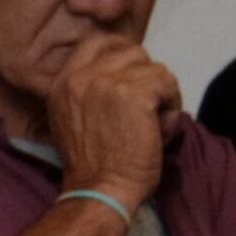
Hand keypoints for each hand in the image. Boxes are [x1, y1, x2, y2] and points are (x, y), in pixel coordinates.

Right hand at [44, 31, 181, 205]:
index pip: (97, 42)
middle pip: (131, 51)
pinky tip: (162, 127)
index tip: (135, 76)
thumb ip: (92, 93)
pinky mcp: (134, 93)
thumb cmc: (94, 166)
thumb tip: (135, 74)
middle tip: (148, 107)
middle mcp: (80, 77)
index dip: (123, 54)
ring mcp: (106, 82)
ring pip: (153, 67)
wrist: (99, 192)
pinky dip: (172, 104)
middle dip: (146, 76)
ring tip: (155, 122)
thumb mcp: (75, 120)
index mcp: (63, 84)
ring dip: (162, 93)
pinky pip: (167, 83)